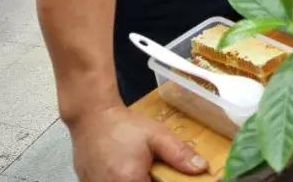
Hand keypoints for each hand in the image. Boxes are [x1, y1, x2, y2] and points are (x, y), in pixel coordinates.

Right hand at [68, 105, 208, 181]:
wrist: (91, 117)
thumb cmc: (123, 126)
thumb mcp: (157, 136)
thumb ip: (179, 154)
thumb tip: (201, 168)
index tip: (167, 174)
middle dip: (151, 180)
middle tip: (152, 168)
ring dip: (137, 179)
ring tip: (137, 165)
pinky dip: (123, 179)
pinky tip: (126, 167)